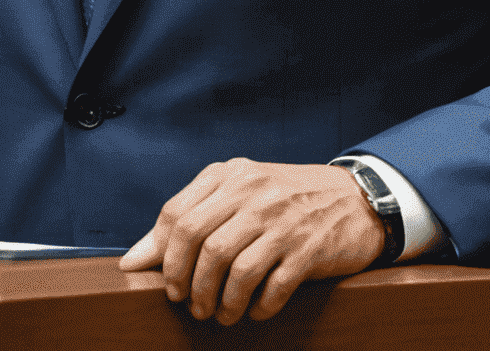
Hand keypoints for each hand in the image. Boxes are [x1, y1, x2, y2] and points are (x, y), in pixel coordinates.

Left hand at [118, 159, 384, 325]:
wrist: (355, 199)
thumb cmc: (287, 200)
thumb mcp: (240, 194)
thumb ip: (191, 218)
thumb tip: (134, 261)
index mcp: (231, 175)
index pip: (177, 215)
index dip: (161, 255)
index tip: (161, 283)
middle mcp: (253, 193)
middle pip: (200, 241)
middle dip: (186, 282)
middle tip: (188, 304)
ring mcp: (282, 220)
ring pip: (232, 268)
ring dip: (219, 302)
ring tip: (220, 314)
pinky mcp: (308, 249)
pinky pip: (271, 287)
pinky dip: (256, 308)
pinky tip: (253, 312)